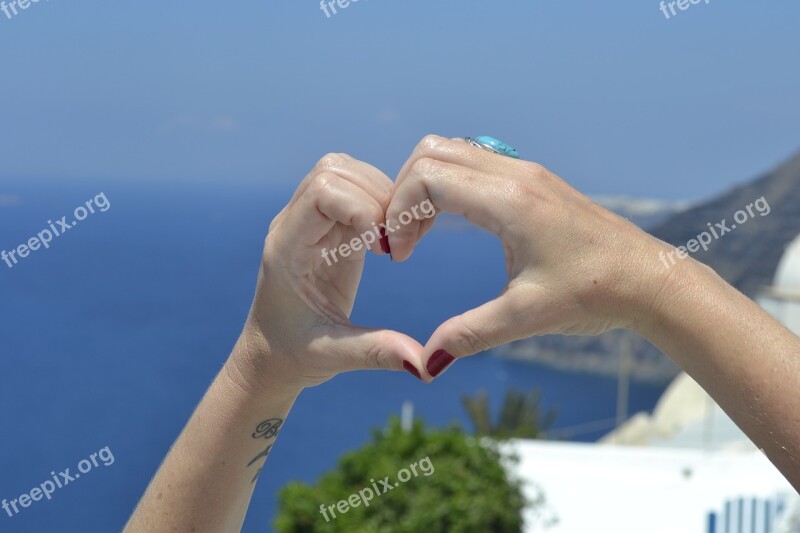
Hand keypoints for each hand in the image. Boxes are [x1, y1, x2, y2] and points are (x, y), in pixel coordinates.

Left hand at [229, 153, 425, 396]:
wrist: (271, 356)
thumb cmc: (292, 357)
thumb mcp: (333, 356)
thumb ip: (376, 352)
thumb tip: (425, 364)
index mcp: (286, 248)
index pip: (321, 190)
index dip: (360, 206)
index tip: (380, 246)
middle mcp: (294, 226)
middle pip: (334, 169)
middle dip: (375, 195)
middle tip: (393, 242)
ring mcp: (311, 223)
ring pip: (346, 173)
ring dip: (380, 196)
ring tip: (392, 240)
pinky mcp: (330, 228)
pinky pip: (356, 193)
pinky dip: (381, 207)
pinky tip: (388, 244)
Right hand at [387, 135, 676, 378]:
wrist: (650, 279)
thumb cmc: (596, 293)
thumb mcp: (526, 318)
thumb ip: (469, 334)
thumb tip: (425, 364)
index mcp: (510, 201)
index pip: (428, 177)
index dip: (398, 212)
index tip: (399, 254)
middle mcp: (516, 174)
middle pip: (432, 152)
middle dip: (403, 194)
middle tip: (403, 242)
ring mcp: (526, 172)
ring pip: (452, 152)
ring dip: (425, 188)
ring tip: (421, 235)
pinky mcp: (534, 181)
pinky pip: (474, 164)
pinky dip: (449, 186)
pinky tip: (452, 225)